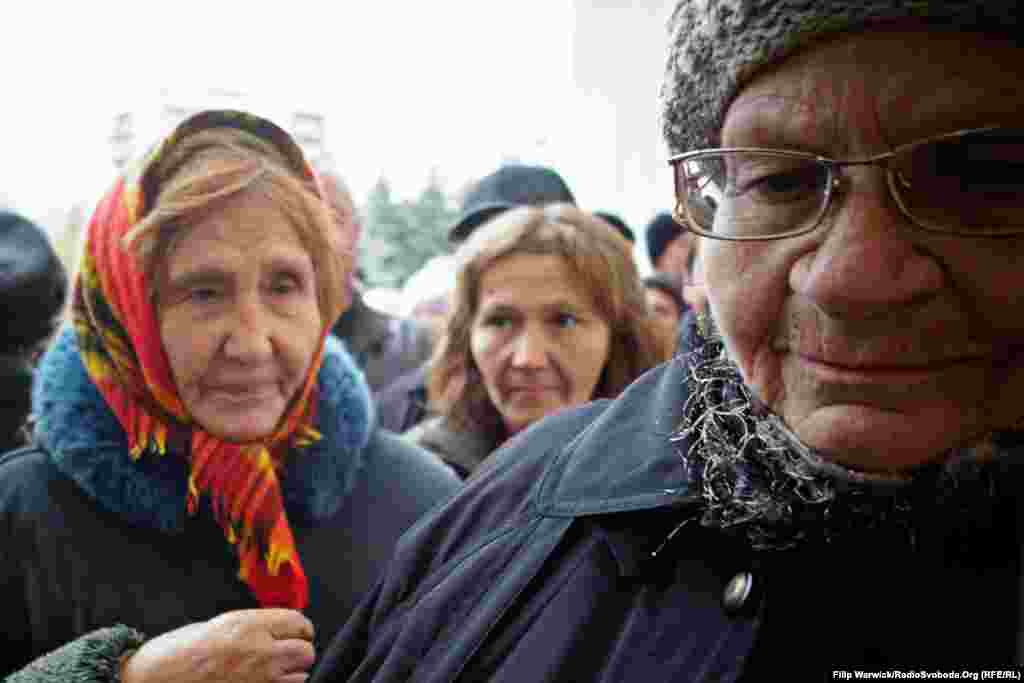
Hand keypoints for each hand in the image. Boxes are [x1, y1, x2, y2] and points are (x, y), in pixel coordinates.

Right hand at [120, 609, 314, 682]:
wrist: (156, 678)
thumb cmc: (180, 650)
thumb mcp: (221, 623)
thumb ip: (255, 624)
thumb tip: (280, 627)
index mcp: (250, 625)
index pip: (299, 622)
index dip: (299, 627)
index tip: (295, 631)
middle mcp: (259, 651)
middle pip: (305, 650)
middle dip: (299, 649)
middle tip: (288, 650)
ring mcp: (258, 678)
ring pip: (300, 674)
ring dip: (292, 671)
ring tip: (274, 668)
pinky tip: (265, 681)